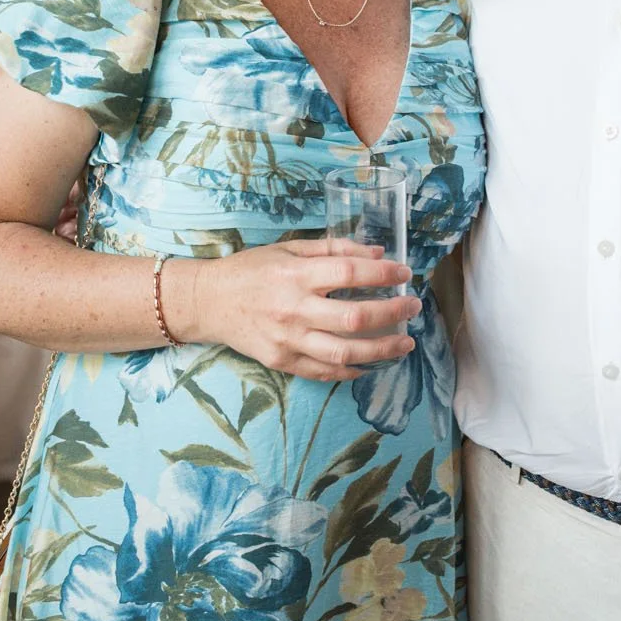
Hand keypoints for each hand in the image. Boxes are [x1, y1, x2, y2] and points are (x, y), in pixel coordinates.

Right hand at [168, 238, 418, 381]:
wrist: (208, 302)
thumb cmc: (250, 269)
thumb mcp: (289, 248)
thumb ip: (333, 249)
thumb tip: (376, 252)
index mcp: (295, 275)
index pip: (349, 273)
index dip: (382, 273)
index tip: (404, 272)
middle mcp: (293, 309)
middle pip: (354, 317)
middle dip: (392, 313)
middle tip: (413, 307)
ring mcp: (288, 340)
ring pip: (345, 353)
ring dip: (382, 350)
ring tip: (405, 343)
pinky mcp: (282, 362)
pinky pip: (324, 372)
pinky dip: (352, 370)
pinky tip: (371, 363)